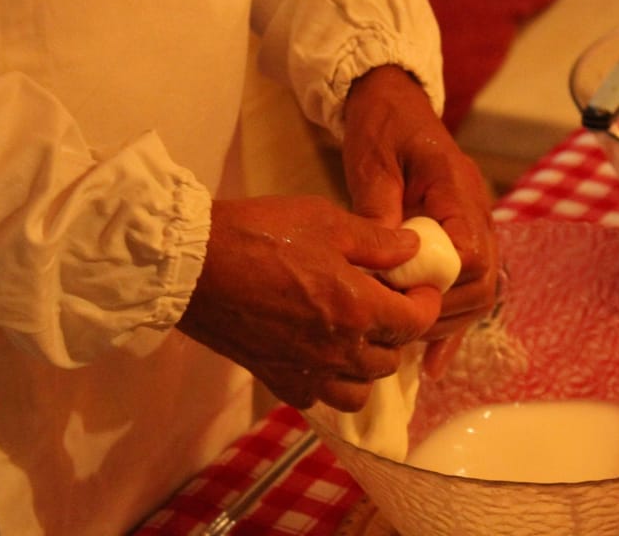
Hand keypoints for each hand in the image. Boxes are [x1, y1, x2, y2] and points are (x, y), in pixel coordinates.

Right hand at [177, 195, 441, 410]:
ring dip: (367, 365)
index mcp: (358, 310)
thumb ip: (377, 241)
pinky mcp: (276, 380)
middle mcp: (339, 351)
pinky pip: (319, 398)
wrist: (193, 263)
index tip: (418, 286)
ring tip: (357, 333)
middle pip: (392, 358)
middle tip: (386, 302)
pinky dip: (330, 382)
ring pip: (360, 389)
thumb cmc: (261, 234)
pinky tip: (321, 352)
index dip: (426, 303)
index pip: (417, 323)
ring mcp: (307, 371)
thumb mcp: (327, 221)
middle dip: (398, 331)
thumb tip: (413, 248)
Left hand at [341, 66, 499, 375]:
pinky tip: (433, 362)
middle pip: (483, 280)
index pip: (470, 250)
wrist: (395, 109)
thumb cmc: (382, 129)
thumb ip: (380, 209)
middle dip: (443, 311)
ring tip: (406, 344)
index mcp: (457, 189)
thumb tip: (385, 261)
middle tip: (398, 327)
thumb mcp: (372, 162)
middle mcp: (476, 212)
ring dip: (447, 323)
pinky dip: (452, 327)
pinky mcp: (463, 242)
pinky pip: (470, 290)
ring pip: (481, 292)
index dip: (442, 282)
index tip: (403, 295)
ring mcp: (474, 229)